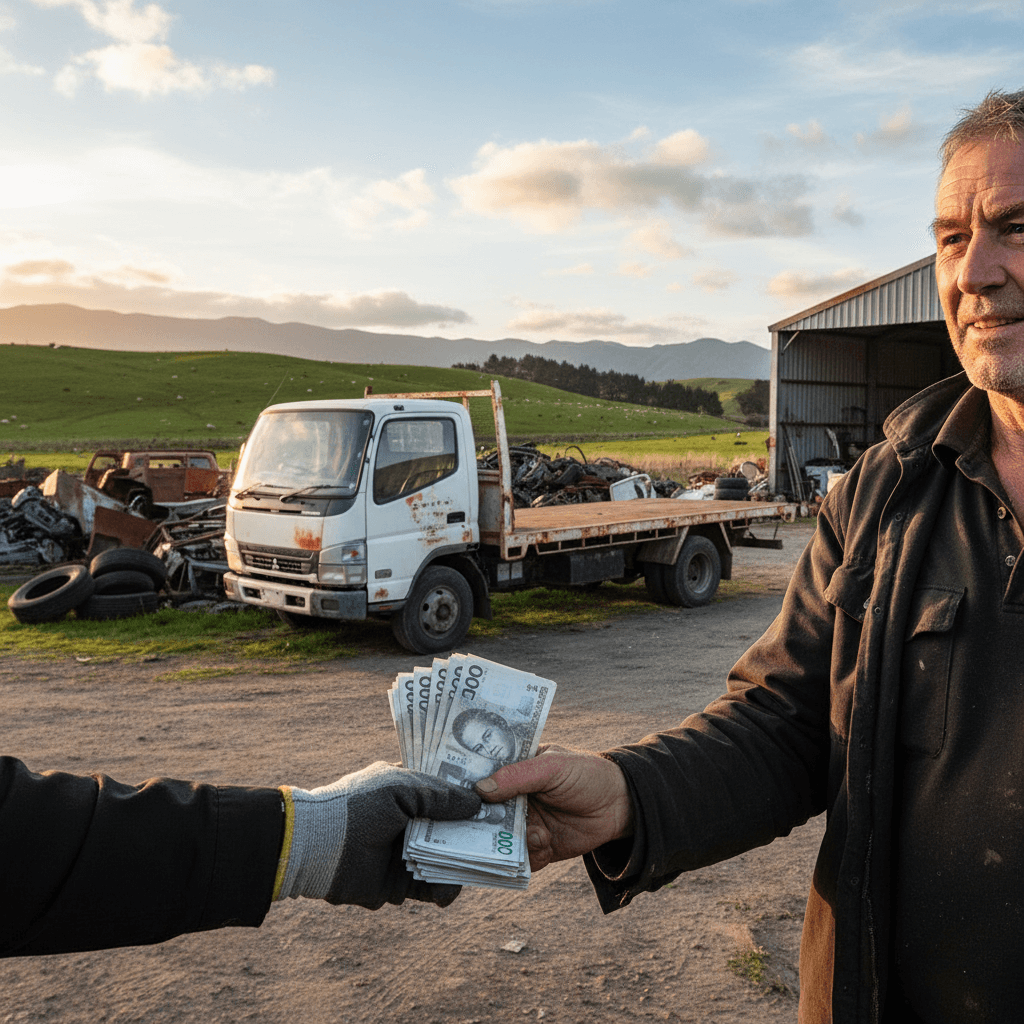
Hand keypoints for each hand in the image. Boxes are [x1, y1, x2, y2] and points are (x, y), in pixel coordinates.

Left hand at [275, 762, 480, 908]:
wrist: (320, 846)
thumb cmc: (359, 806)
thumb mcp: (402, 788)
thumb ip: (440, 795)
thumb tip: (477, 804)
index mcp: (408, 790)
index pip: (447, 792)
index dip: (471, 796)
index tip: (499, 799)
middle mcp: (411, 821)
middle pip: (453, 828)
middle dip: (475, 833)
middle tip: (504, 837)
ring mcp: (407, 853)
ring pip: (447, 859)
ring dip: (464, 863)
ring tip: (484, 865)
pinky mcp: (400, 884)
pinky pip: (432, 887)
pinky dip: (444, 890)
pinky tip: (451, 890)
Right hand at [475, 745, 632, 870]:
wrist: (621, 806)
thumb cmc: (587, 774)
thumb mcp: (552, 766)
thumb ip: (517, 775)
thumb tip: (481, 789)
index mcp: (514, 769)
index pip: (482, 775)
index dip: (467, 784)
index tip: (455, 793)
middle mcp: (513, 797)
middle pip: (484, 812)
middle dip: (483, 821)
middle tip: (489, 825)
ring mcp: (524, 823)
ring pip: (500, 839)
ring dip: (513, 841)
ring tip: (537, 834)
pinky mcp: (537, 846)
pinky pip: (521, 858)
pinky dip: (529, 855)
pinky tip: (546, 843)